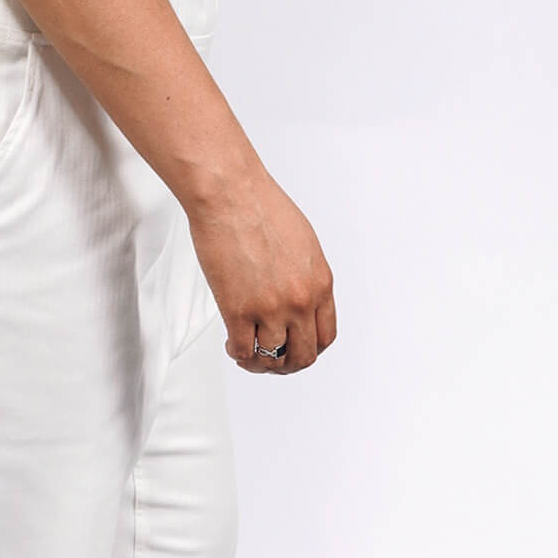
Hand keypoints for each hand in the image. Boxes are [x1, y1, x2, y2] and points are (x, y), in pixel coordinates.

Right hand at [186, 164, 336, 375]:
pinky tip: (232, 345)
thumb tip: (298, 297)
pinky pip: (244, 351)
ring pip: (272, 359)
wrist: (231, 194)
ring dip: (260, 362)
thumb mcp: (303, 243)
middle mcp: (300, 301)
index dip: (310, 348)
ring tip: (247, 351)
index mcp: (320, 283)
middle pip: (303, 355)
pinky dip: (239, 355)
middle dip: (287, 363)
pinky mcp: (238, 310)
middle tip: (272, 359)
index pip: (325, 336)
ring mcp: (270, 309)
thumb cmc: (261, 207)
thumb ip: (306, 276)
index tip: (295, 346)